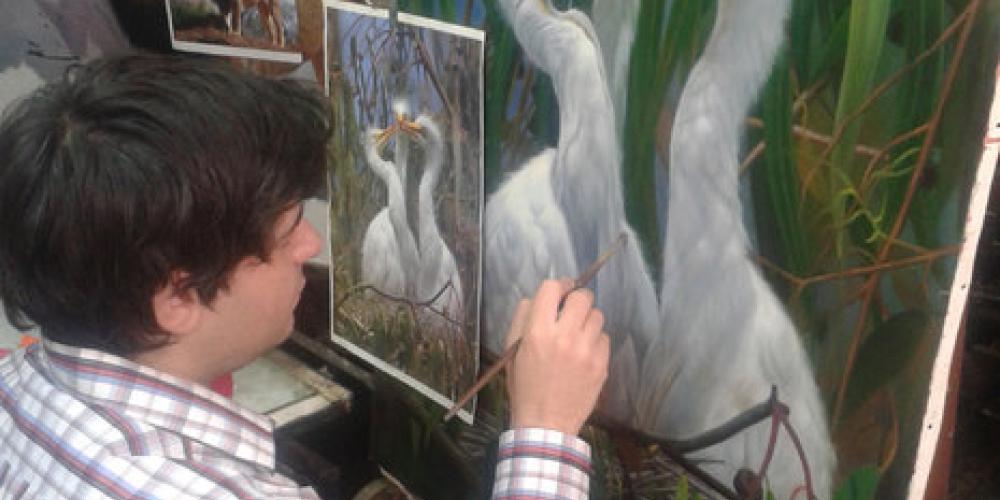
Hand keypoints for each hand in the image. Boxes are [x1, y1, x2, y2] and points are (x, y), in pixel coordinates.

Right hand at [504, 279, 609, 434]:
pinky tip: (584, 353)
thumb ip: (522, 319)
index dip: (558, 286)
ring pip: (597, 316)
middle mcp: (565, 336)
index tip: (560, 292)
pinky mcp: (602, 364)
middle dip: (576, 300)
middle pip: (582, 297)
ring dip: (587, 320)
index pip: (552, 288)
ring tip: (577, 335)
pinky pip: (604, 337)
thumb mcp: (512, 350)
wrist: (545, 423)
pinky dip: (595, 340)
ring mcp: (587, 351)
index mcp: (538, 332)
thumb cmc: (524, 386)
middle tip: (571, 311)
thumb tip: (538, 298)